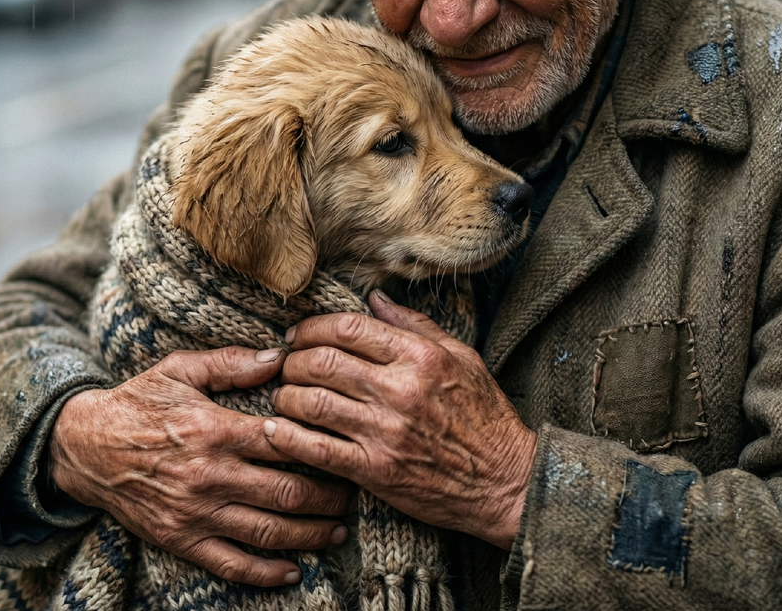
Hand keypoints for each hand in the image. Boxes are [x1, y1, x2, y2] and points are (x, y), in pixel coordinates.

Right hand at [49, 346, 352, 586]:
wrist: (84, 447)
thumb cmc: (138, 403)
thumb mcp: (180, 370)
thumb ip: (231, 363)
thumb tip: (280, 355)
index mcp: (214, 430)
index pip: (283, 441)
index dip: (321, 445)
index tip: (346, 444)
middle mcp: (209, 475)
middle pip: (286, 492)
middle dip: (329, 497)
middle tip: (354, 494)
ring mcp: (196, 513)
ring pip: (267, 531)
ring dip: (310, 535)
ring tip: (337, 531)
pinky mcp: (181, 540)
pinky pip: (231, 564)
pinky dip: (266, 572)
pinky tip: (293, 570)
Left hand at [266, 291, 536, 549]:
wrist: (505, 481)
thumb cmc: (486, 417)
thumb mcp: (462, 358)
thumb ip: (415, 325)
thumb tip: (374, 298)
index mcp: (420, 356)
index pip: (348, 328)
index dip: (310, 327)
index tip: (297, 336)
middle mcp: (400, 390)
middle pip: (321, 361)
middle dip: (292, 361)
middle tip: (285, 366)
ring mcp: (386, 431)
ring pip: (311, 402)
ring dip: (285, 396)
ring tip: (283, 396)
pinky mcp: (376, 470)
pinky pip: (316, 449)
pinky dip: (287, 437)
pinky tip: (275, 431)